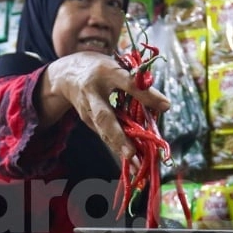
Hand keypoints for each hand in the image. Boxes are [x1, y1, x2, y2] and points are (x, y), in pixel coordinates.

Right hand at [41, 52, 170, 159]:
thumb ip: (137, 83)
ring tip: (134, 165)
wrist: (66, 75)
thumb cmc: (101, 69)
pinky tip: (131, 161)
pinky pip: (105, 135)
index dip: (146, 95)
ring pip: (103, 131)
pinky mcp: (87, 121)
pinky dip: (118, 148)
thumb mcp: (118, 67)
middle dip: (118, 136)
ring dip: (119, 149)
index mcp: (105, 72)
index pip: (128, 83)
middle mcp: (93, 93)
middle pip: (105, 116)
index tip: (166, 106)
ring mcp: (87, 110)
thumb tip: (163, 105)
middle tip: (132, 153)